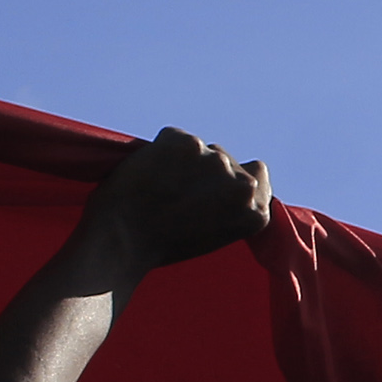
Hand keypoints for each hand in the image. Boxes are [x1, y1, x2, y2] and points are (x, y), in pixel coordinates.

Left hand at [76, 127, 272, 272]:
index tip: (211, 188)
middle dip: (203, 168)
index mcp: (256, 212)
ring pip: (198, 148)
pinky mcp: (187, 143)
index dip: (232, 178)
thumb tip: (222, 174)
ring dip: (181, 159)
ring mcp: (215, 161)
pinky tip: (147, 173)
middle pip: (224, 158)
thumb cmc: (163, 245)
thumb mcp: (213, 232)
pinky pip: (173, 137)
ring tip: (158, 186)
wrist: (123, 241)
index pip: (257, 173)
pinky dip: (160, 149)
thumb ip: (227, 204)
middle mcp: (243, 185)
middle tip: (177, 192)